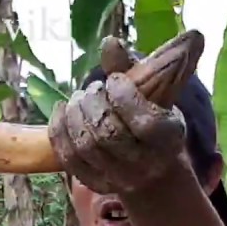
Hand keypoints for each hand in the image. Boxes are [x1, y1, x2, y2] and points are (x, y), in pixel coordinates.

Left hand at [47, 36, 189, 197]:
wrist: (155, 173)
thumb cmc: (156, 122)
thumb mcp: (157, 96)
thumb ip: (132, 69)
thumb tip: (109, 42)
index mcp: (167, 139)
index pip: (143, 122)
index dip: (122, 96)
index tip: (114, 80)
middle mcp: (144, 163)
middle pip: (108, 134)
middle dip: (93, 104)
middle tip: (93, 90)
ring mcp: (118, 177)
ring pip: (85, 145)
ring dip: (75, 114)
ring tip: (79, 99)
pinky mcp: (95, 183)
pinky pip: (68, 157)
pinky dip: (59, 129)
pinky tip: (62, 110)